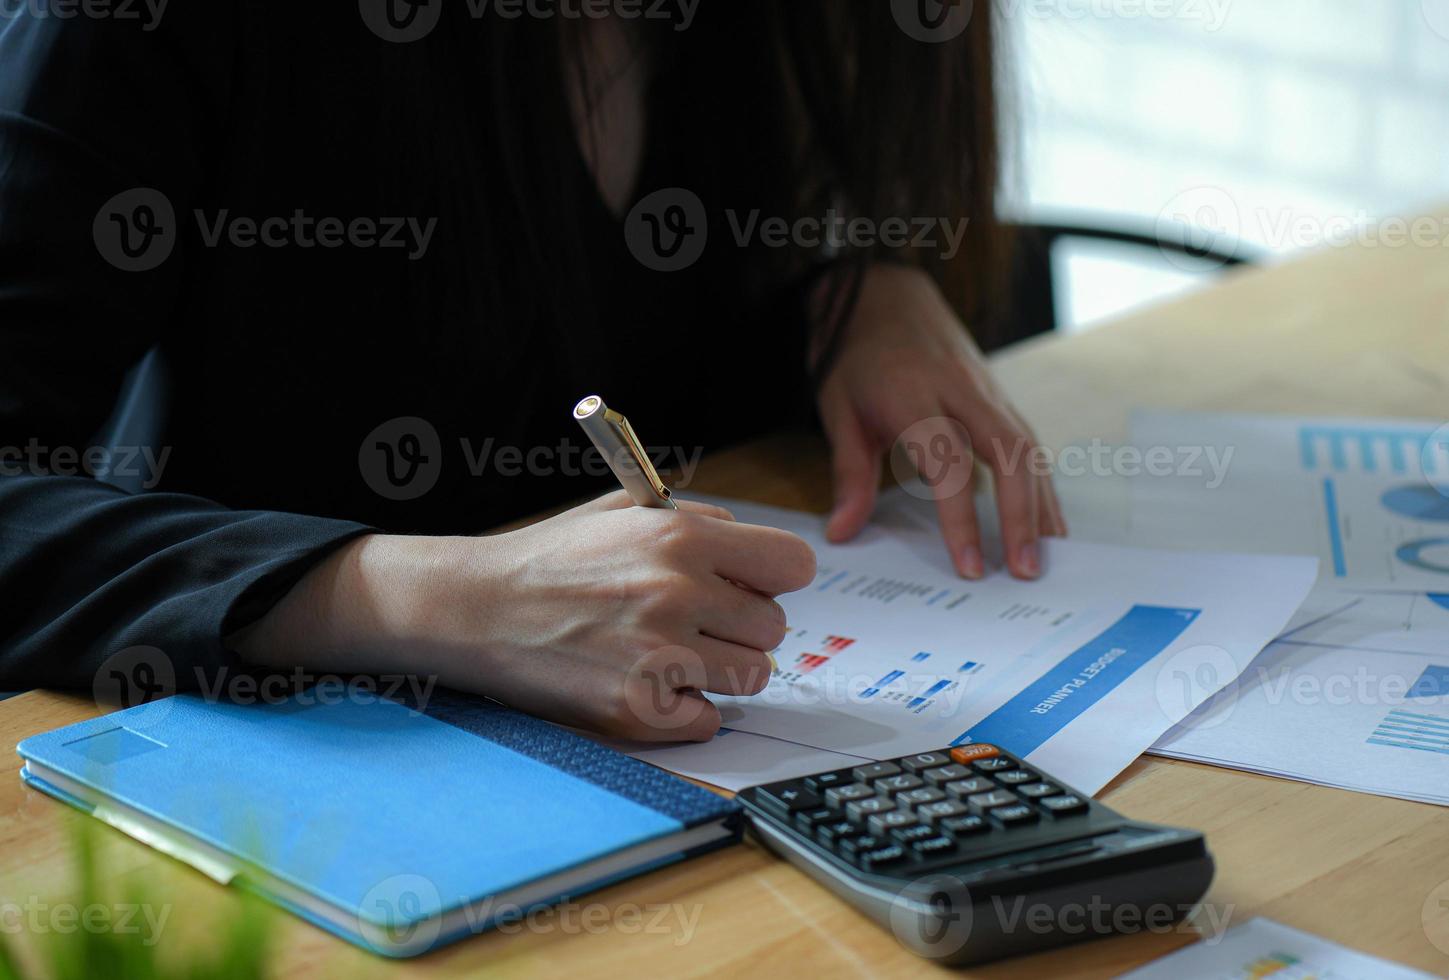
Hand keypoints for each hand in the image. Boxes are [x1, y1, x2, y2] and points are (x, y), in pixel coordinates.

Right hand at [233, 492, 815, 740]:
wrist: (477, 609)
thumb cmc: (549, 558)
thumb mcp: (624, 511)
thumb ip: (698, 522)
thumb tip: (752, 550)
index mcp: (682, 537)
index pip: (793, 564)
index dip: (775, 577)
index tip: (754, 585)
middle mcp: (678, 594)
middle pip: (774, 627)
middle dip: (742, 626)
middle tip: (697, 623)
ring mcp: (660, 656)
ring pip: (751, 677)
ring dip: (721, 671)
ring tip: (673, 653)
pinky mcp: (639, 709)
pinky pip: (709, 720)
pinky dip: (688, 711)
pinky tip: (650, 686)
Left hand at [816, 264, 1066, 579]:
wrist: (883, 293)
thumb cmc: (856, 356)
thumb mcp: (837, 410)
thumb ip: (848, 474)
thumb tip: (842, 533)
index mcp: (914, 395)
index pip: (948, 463)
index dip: (962, 518)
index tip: (971, 568)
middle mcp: (961, 391)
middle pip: (1009, 454)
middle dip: (1021, 516)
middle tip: (1025, 572)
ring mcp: (987, 390)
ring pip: (1029, 448)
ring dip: (1042, 505)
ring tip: (1047, 558)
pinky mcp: (998, 395)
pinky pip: (1029, 443)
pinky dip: (1042, 485)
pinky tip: (1047, 523)